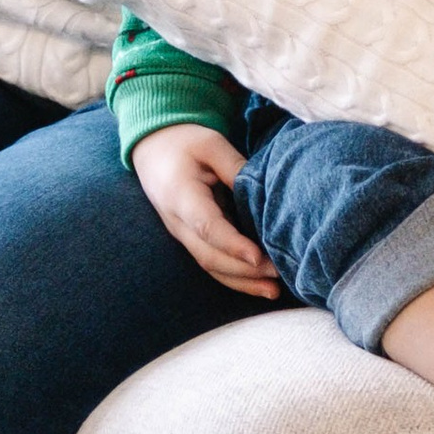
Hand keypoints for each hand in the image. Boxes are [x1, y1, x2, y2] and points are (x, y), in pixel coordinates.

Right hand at [129, 126, 279, 297]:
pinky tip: (258, 285)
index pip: (207, 227)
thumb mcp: (211, 144)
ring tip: (273, 291)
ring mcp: (182, 234)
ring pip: (210, 266)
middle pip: (209, 255)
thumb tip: (264, 192)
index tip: (258, 257)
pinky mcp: (190, 238)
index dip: (232, 245)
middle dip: (244, 271)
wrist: (153, 148)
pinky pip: (211, 262)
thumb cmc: (185, 142)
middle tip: (279, 275)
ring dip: (241, 282)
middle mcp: (178, 222)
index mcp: (181, 196)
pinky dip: (234, 278)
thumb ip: (235, 167)